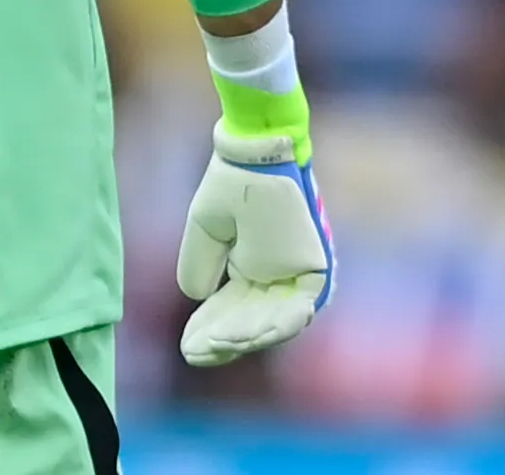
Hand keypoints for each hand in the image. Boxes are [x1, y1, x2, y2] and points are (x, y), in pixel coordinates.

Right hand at [176, 124, 332, 366]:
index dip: (208, 333)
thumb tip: (198, 299)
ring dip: (249, 335)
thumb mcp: (206, 229)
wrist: (256, 152)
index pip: (230, 313)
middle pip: (252, 324)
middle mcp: (276, 279)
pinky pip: (302, 305)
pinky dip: (283, 322)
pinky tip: (254, 334)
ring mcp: (298, 276)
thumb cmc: (231, 184)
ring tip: (220, 342)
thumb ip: (202, 263)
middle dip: (225, 342)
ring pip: (276, 321)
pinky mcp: (317, 269)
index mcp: (251, 271)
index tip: (187, 348)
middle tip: (197, 351)